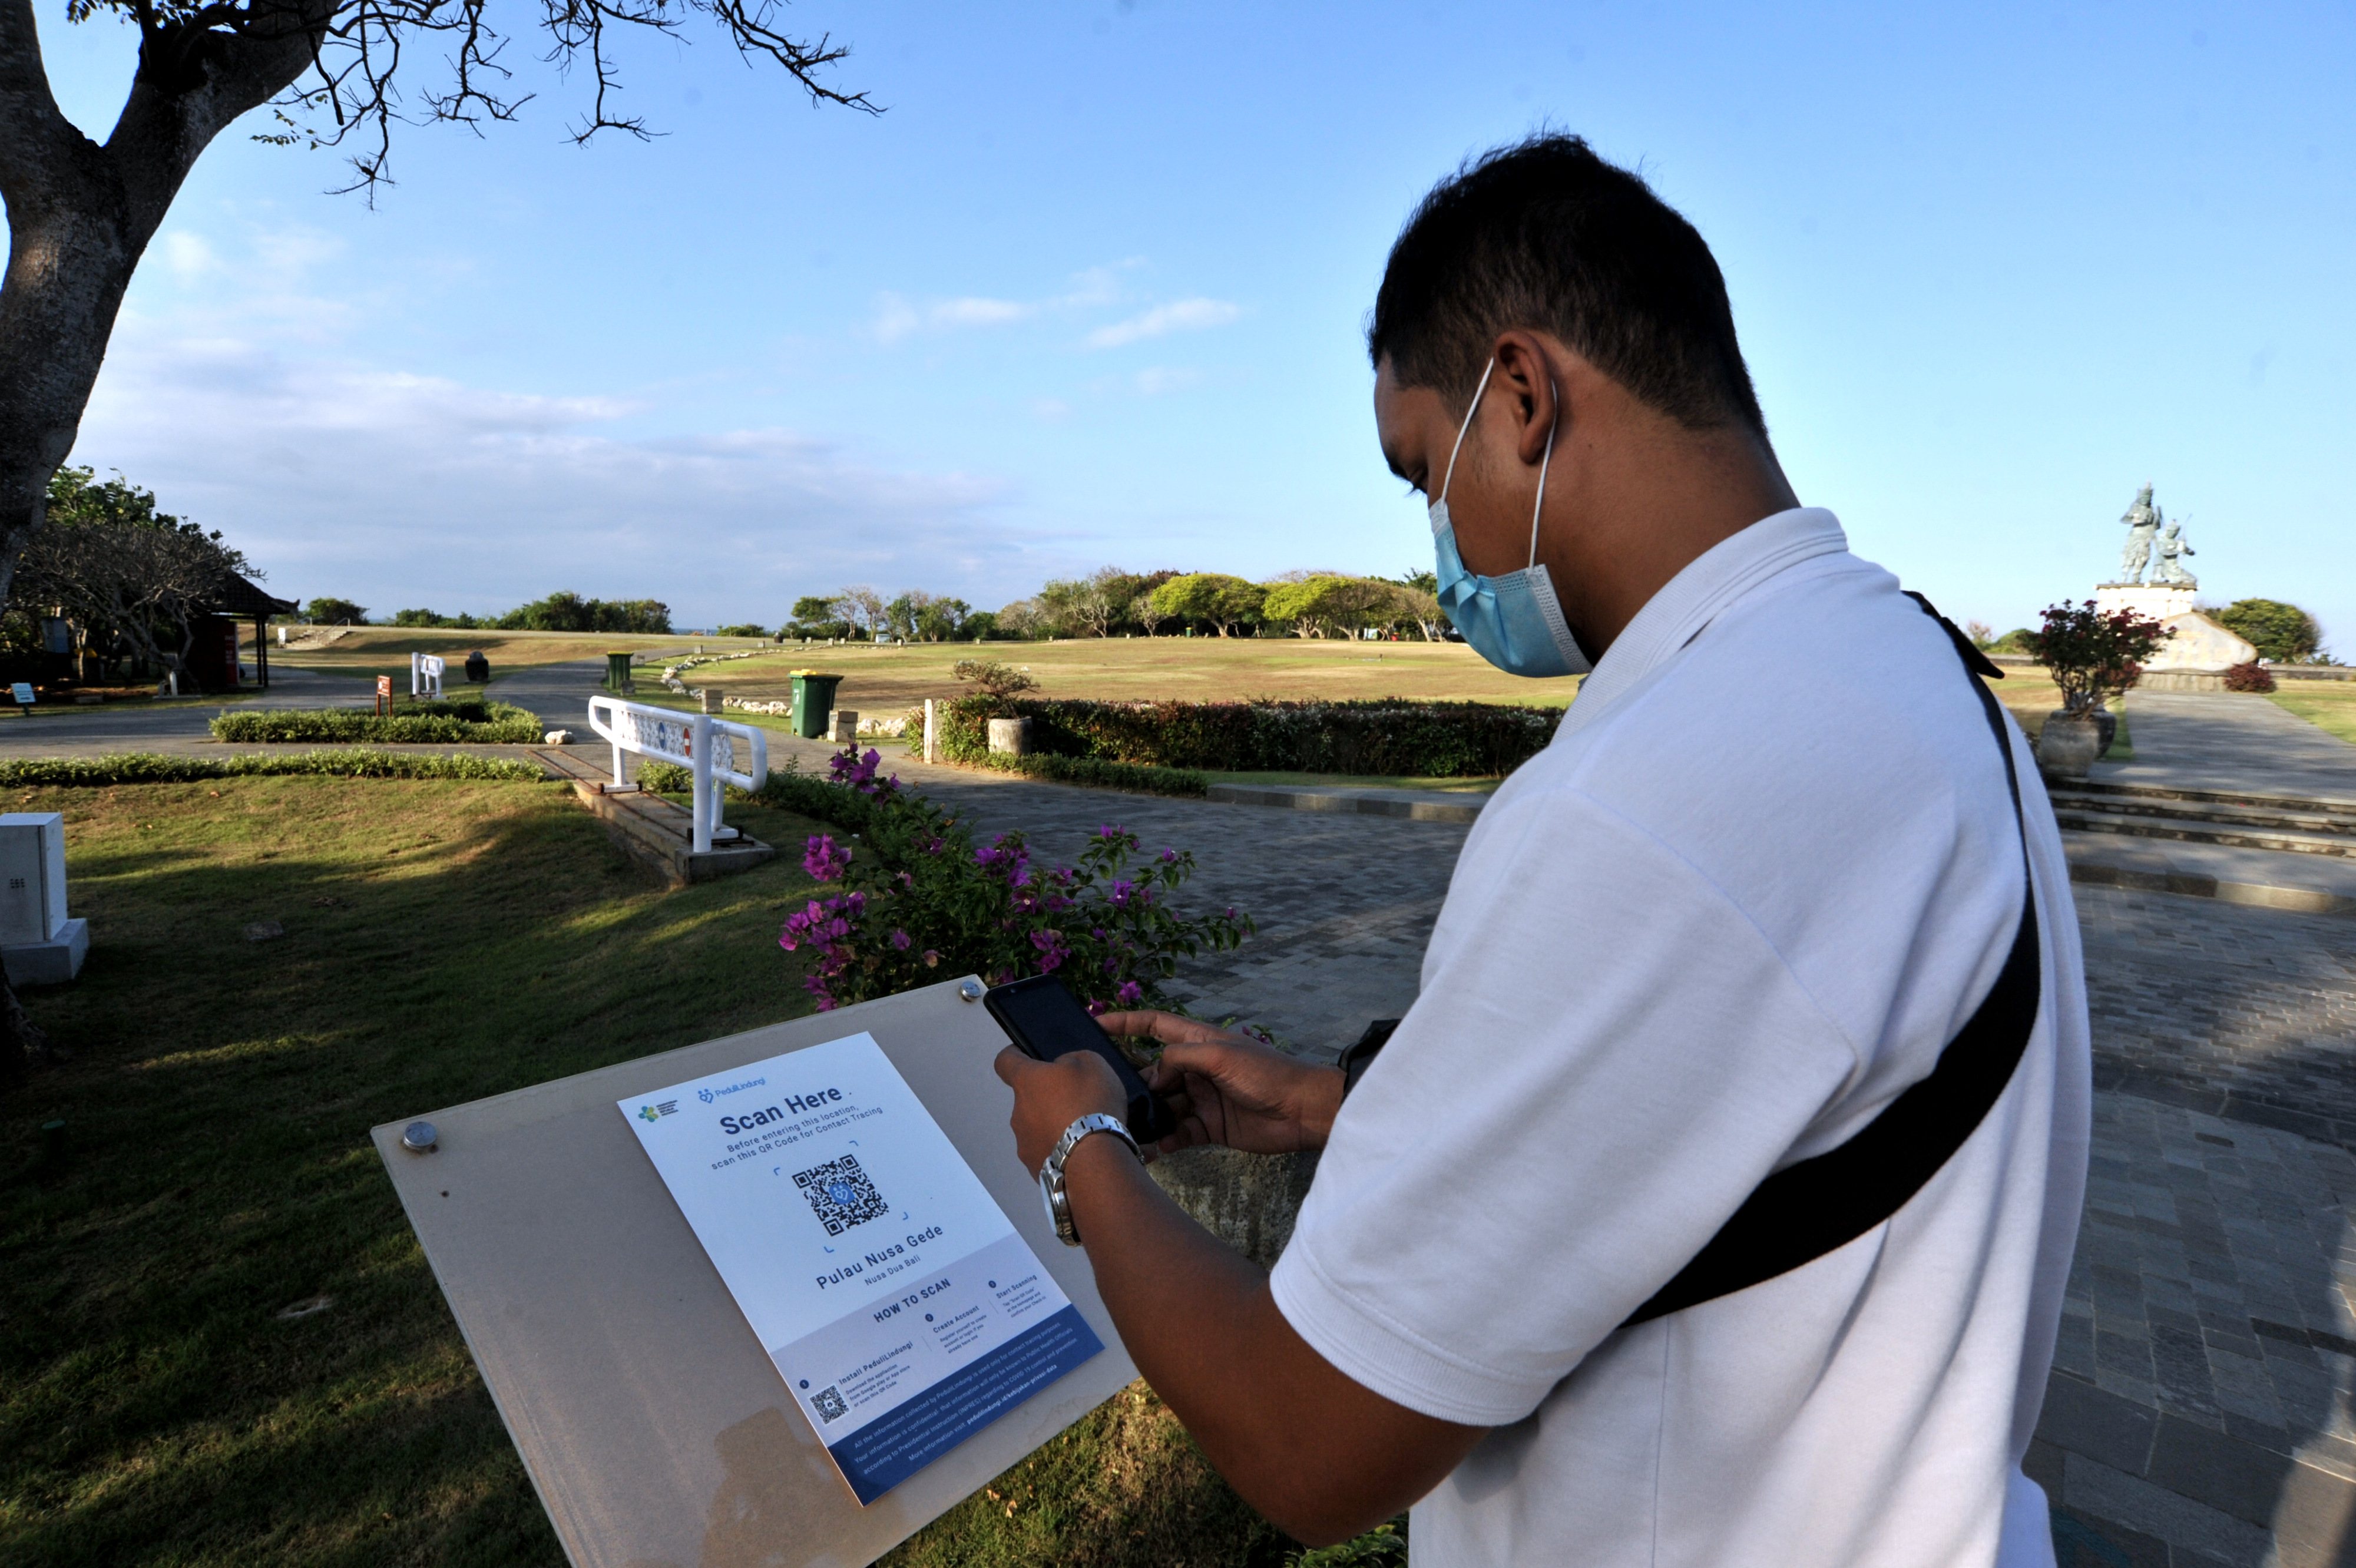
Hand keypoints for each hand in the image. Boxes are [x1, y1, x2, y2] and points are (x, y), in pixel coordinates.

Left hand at [994, 1045, 1128, 1173]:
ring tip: (1082, 1130)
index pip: (1005, 1061)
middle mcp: (1018, 1112)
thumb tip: (1062, 1069)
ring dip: (1053, 1125)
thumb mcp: (1091, 1063)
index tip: (1025, 1056)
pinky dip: (1059, 1149)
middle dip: (1047, 1098)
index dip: (1014, 1056)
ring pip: (1036, 1127)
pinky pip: (1045, 1151)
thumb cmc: (1091, 1106)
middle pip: (1027, 1098)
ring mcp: (1024, 1143)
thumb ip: (1071, 1060)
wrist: (1095, 1161)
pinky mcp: (1034, 1167)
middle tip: (1076, 1101)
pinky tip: (1081, 1150)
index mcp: (1026, 1081)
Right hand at [1095, 1010, 1343, 1157]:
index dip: (1125, 1022)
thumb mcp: (1219, 1056)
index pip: (1154, 1026)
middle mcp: (1195, 1069)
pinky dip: (1165, 1140)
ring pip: (1162, 1107)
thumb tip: (1152, 1077)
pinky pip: (1178, 1133)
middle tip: (1109, 1100)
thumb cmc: (1267, 1073)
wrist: (1303, 1111)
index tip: (1094, 1024)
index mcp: (1197, 1042)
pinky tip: (1155, 1148)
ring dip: (1147, 1119)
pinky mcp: (1209, 1127)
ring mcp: (1201, 1099)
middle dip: (1132, 1085)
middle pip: (1153, 1074)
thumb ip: (1179, 1059)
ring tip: (1127, 1131)